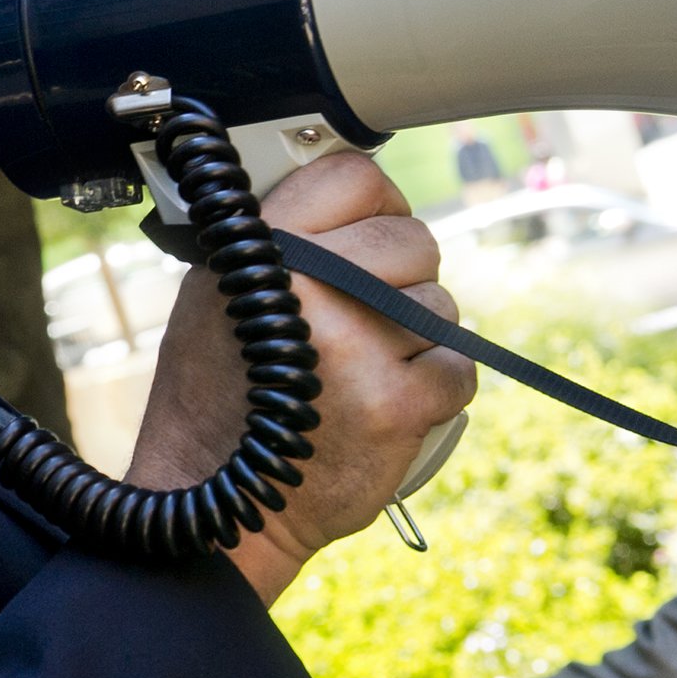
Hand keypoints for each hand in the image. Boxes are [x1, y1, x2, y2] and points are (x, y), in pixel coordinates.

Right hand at [124, 151, 475, 603]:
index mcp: (263, 245)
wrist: (225, 501)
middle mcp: (308, 283)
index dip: (375, 205)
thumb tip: (355, 188)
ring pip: (440, 306)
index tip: (366, 234)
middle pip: (415, 240)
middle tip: (362, 321)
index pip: (356, 175)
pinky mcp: (399, 402)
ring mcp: (356, 343)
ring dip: (415, 340)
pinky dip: (431, 392)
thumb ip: (281, 237)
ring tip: (357, 374)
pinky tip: (379, 409)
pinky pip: (457, 368)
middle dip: (403, 280)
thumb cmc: (220, 393)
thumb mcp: (219, 290)